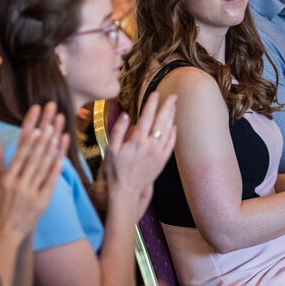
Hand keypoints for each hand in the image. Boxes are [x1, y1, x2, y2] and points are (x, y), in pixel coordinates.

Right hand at [0, 102, 66, 240]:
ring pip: (43, 167)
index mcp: (5, 178)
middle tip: (51, 120)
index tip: (35, 120)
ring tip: (57, 132)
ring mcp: (30, 194)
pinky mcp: (41, 203)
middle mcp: (18, 184)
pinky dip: (56, 168)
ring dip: (51, 148)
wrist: (1, 236)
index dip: (29, 134)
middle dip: (43, 136)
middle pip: (34, 156)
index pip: (19, 151)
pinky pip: (50, 182)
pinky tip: (62, 155)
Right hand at [103, 92, 176, 217]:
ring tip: (173, 107)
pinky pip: (170, 144)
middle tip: (173, 96)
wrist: (126, 191)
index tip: (155, 93)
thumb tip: (126, 115)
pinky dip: (173, 134)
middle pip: (162, 121)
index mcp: (137, 141)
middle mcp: (150, 146)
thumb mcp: (111, 150)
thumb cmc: (115, 171)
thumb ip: (118, 131)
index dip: (152, 103)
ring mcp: (158, 154)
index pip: (147, 117)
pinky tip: (173, 127)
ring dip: (171, 117)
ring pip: (168, 131)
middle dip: (168, 106)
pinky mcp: (162, 161)